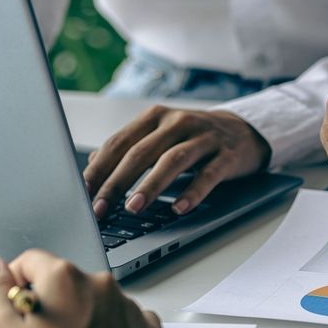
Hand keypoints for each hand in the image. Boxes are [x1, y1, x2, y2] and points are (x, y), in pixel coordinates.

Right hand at [0, 250, 165, 327]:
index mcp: (63, 278)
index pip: (32, 262)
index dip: (16, 282)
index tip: (14, 303)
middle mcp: (100, 284)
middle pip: (68, 283)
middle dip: (53, 303)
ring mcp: (128, 306)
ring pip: (98, 302)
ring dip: (85, 316)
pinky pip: (126, 321)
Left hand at [83, 106, 270, 218]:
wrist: (244, 130)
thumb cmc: (194, 138)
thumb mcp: (161, 136)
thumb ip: (130, 148)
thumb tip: (94, 168)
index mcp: (155, 117)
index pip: (119, 143)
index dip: (99, 169)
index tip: (82, 194)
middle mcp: (178, 122)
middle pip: (141, 153)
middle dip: (117, 182)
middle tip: (101, 208)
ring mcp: (204, 138)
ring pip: (172, 160)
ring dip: (151, 185)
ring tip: (134, 207)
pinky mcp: (227, 155)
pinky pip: (208, 175)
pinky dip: (193, 192)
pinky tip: (180, 209)